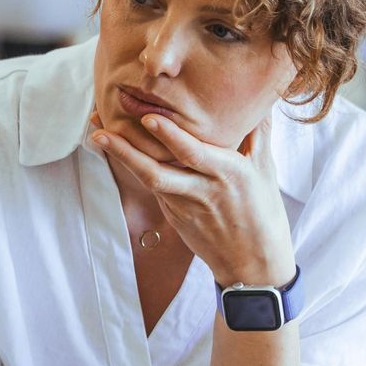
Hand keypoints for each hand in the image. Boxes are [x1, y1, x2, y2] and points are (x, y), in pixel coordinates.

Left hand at [93, 113, 296, 285]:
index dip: (170, 136)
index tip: (147, 118)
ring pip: (149, 179)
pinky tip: (118, 150)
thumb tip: (261, 102)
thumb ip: (258, 135)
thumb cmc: (263, 212)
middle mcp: (201, 190)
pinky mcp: (174, 216)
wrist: (251, 263)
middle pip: (157, 170)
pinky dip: (135, 168)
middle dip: (126, 149)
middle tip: (100, 128)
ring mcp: (183, 206)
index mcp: (228, 174)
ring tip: (99, 136)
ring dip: (122, 157)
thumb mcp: (266, 171)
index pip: (193, 154)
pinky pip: (153, 187)